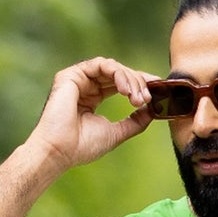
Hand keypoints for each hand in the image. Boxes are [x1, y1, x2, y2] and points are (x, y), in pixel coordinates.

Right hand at [24, 56, 153, 174]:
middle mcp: (85, 86)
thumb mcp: (116, 133)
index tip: (157, 89)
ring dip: (130, 79)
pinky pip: (101, 65)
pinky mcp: (71, 75)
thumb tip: (152, 111)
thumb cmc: (82, 147)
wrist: (59, 152)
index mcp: (92, 98)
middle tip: (147, 98)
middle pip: (118, 75)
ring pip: (112, 68)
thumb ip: (134, 122)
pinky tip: (125, 89)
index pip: (119, 84)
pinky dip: (117, 74)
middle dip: (137, 83)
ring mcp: (77, 79)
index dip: (140, 84)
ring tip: (137, 97)